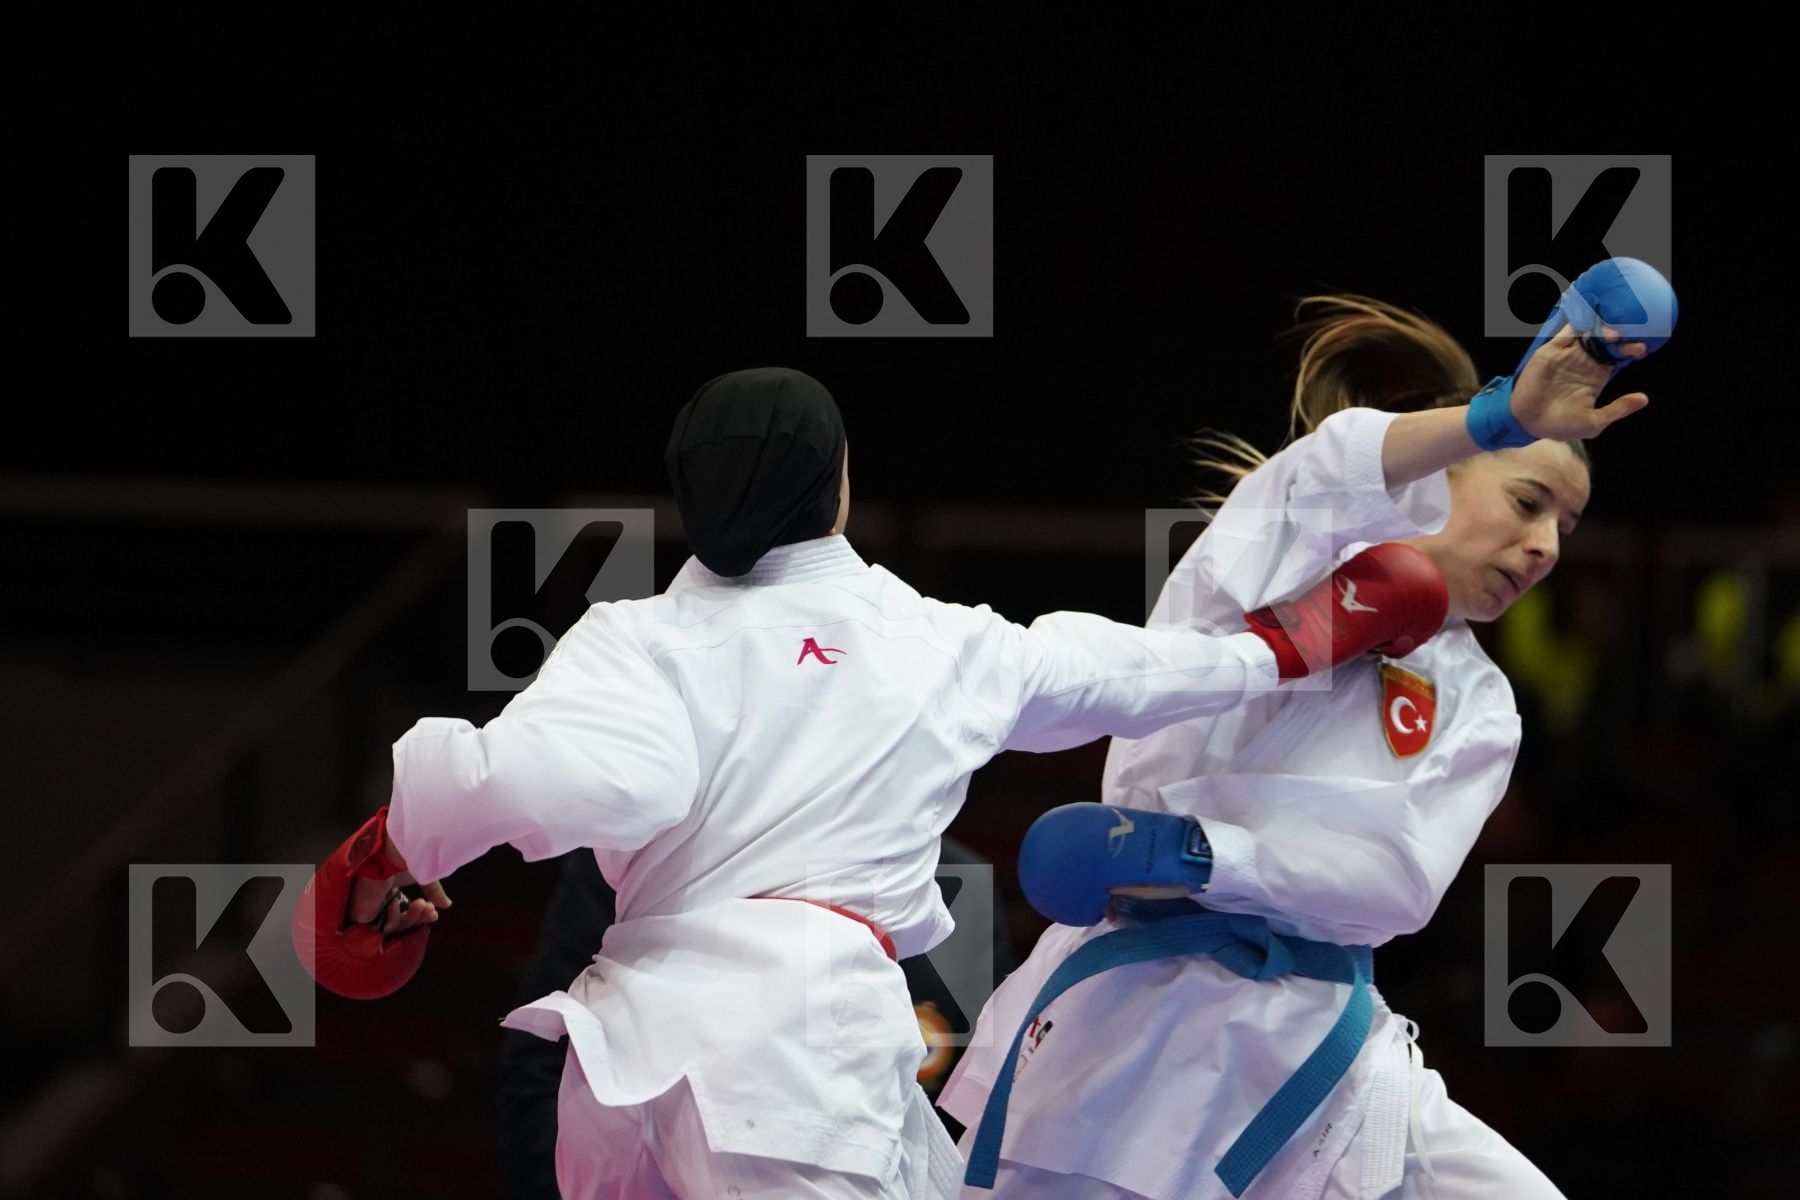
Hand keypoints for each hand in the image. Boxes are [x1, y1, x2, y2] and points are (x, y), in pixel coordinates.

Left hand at [347, 842, 451, 936]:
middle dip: (419, 918)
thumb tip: (447, 905)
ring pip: (393, 926)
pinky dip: (393, 918)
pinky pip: (379, 927)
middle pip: (401, 921)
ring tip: (422, 905)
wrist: (390, 852)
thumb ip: (433, 892)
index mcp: (390, 889)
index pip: (405, 911)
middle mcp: (380, 899)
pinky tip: (396, 905)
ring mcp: (370, 907)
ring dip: (411, 918)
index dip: (420, 915)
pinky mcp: (361, 913)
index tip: (434, 913)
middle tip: (431, 911)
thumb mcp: (424, 877)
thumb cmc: (404, 859)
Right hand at [1509, 323, 1649, 441]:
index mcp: (1596, 377)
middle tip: (1630, 339)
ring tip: (1613, 334)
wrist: (1527, 423)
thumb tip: (1644, 399)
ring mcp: (1568, 354)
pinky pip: (1567, 332)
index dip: (1630, 350)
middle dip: (1621, 338)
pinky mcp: (1552, 350)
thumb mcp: (1594, 423)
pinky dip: (1579, 322)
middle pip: (1607, 342)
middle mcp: (1584, 362)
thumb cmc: (1560, 426)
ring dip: (1603, 329)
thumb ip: (1618, 409)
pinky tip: (1592, 316)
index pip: (1618, 356)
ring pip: (1590, 334)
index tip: (1641, 350)